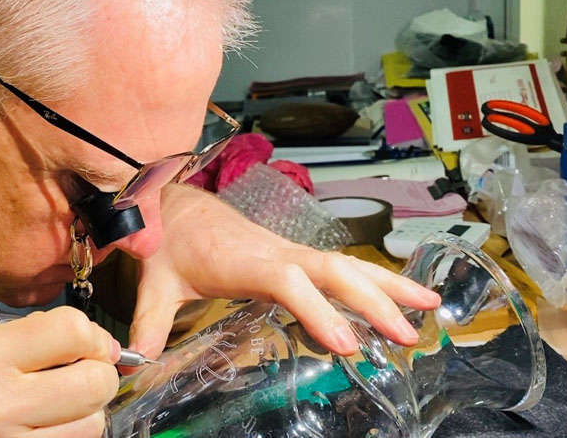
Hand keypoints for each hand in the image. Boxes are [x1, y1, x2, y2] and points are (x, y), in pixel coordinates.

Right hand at [0, 307, 119, 437]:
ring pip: (94, 425)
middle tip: (86, 376)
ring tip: (62, 408)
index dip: (95, 338)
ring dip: (88, 414)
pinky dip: (72, 436)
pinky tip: (51, 428)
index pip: (72, 331)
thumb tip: (97, 341)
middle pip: (94, 383)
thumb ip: (35, 338)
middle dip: (99, 377)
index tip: (94, 346)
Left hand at [127, 184, 440, 358]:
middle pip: (334, 271)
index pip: (288, 282)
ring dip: (389, 285)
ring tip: (432, 308)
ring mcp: (289, 252)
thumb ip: (148, 323)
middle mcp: (275, 252)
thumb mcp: (154, 282)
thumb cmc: (168, 240)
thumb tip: (133, 364)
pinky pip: (341, 267)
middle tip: (409, 335)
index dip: (317, 309)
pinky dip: (376, 280)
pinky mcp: (293, 256)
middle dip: (374, 300)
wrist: (173, 202)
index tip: (345, 343)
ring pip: (347, 264)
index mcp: (245, 259)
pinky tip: (402, 295)